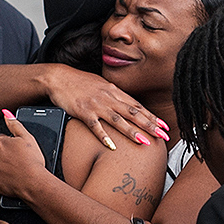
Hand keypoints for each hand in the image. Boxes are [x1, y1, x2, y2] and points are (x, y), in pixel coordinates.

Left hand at [0, 110, 48, 199]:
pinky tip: (7, 178)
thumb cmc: (32, 161)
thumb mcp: (27, 137)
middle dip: (2, 156)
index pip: (1, 141)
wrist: (33, 182)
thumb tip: (5, 112)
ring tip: (11, 171)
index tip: (17, 154)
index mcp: (0, 141)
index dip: (10, 148)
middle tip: (15, 163)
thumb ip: (15, 124)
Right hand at [44, 64, 168, 148]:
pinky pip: (95, 126)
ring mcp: (96, 105)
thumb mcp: (101, 85)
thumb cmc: (79, 82)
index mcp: (114, 91)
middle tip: (163, 135)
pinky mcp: (83, 112)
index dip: (151, 116)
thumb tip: (128, 105)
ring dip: (132, 131)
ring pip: (117, 119)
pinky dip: (104, 136)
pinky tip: (112, 146)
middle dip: (150, 125)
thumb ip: (115, 95)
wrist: (59, 77)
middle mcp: (108, 97)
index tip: (164, 126)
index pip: (137, 105)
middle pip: (132, 113)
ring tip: (144, 142)